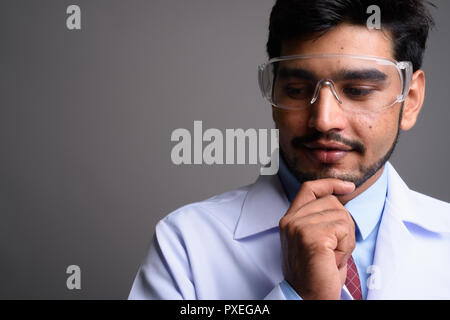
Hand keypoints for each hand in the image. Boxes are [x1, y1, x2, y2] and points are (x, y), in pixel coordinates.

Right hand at [279, 179, 355, 299]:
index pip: (309, 188)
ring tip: (332, 256)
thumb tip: (342, 196)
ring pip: (341, 215)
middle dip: (343, 224)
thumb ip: (321, 217)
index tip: (348, 187)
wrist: (308, 297)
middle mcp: (291, 220)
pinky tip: (333, 259)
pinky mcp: (311, 237)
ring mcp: (299, 227)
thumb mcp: (316, 239)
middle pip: (331, 202)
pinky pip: (343, 229)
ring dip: (346, 238)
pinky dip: (346, 246)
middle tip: (334, 249)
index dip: (330, 183)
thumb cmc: (316, 272)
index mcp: (290, 219)